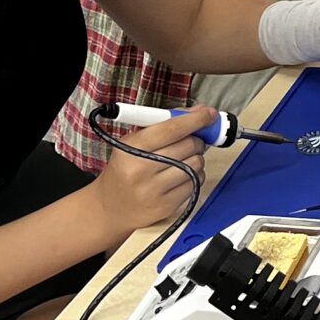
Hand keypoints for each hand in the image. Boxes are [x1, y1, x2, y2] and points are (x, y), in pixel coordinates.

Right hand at [94, 109, 213, 239]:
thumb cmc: (125, 168)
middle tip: (192, 140)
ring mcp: (154, 190)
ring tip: (185, 158)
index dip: (195, 119)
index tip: (209, 114)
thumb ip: (165, 124)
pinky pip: (196, 183)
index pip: (172, 129)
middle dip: (197, 139)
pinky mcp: (166, 206)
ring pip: (196, 164)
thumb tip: (200, 112)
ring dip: (197, 157)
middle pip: (188, 145)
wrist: (109, 207)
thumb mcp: (134, 142)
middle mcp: (141, 170)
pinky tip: (184, 174)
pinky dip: (196, 175)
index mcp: (132, 148)